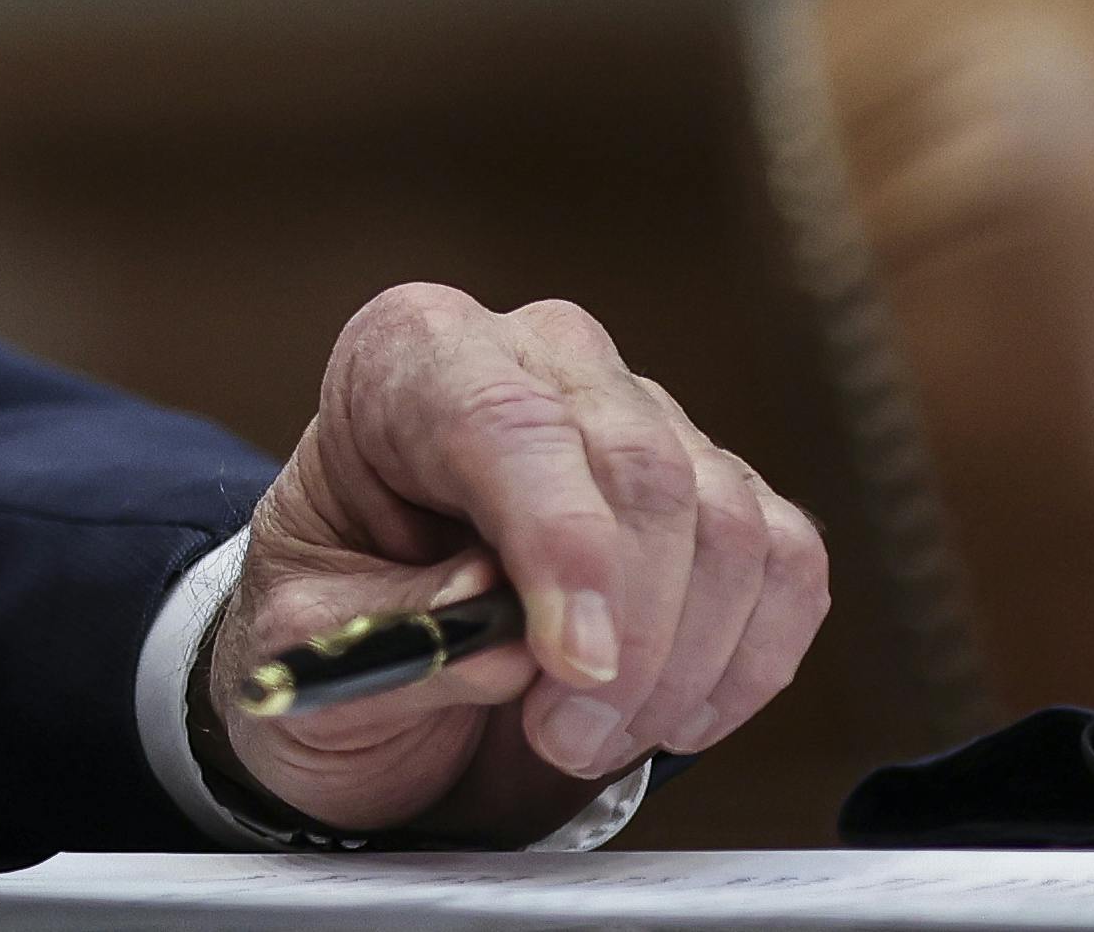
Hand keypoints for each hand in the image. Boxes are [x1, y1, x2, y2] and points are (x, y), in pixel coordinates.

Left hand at [210, 285, 831, 839]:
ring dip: (679, 665)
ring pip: (727, 523)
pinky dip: (747, 662)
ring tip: (583, 738)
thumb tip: (502, 640)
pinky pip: (786, 565)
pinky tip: (671, 717)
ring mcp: (643, 413)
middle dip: (626, 631)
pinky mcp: (718, 489)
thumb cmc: (328, 615)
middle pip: (639, 468)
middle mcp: (537, 356)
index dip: (560, 542)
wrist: (370, 647)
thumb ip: (398, 632)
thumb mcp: (306, 635)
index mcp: (408, 355)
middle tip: (565, 738)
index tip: (573, 660)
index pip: (506, 416)